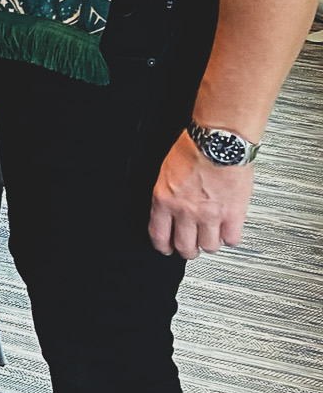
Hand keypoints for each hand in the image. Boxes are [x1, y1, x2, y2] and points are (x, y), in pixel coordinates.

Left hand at [148, 131, 254, 258]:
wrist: (218, 141)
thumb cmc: (193, 148)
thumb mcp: (165, 172)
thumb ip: (167, 194)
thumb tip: (169, 207)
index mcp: (164, 200)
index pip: (158, 235)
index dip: (163, 247)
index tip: (167, 249)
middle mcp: (185, 211)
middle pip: (185, 247)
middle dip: (188, 251)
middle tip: (192, 247)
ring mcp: (210, 215)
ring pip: (209, 247)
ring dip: (210, 244)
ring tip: (212, 236)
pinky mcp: (233, 214)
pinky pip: (232, 239)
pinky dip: (231, 237)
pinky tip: (229, 230)